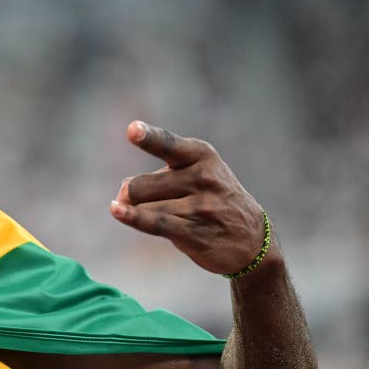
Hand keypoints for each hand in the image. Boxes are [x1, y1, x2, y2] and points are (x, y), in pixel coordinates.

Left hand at [110, 121, 268, 275]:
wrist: (252, 239)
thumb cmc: (210, 199)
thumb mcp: (193, 174)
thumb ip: (156, 178)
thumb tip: (122, 193)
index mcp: (201, 155)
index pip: (167, 144)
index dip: (148, 137)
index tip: (133, 130)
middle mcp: (202, 177)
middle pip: (140, 185)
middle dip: (134, 196)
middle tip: (154, 202)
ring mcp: (201, 206)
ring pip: (144, 206)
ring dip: (141, 214)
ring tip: (167, 216)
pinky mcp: (196, 232)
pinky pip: (155, 222)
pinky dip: (132, 217)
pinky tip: (116, 210)